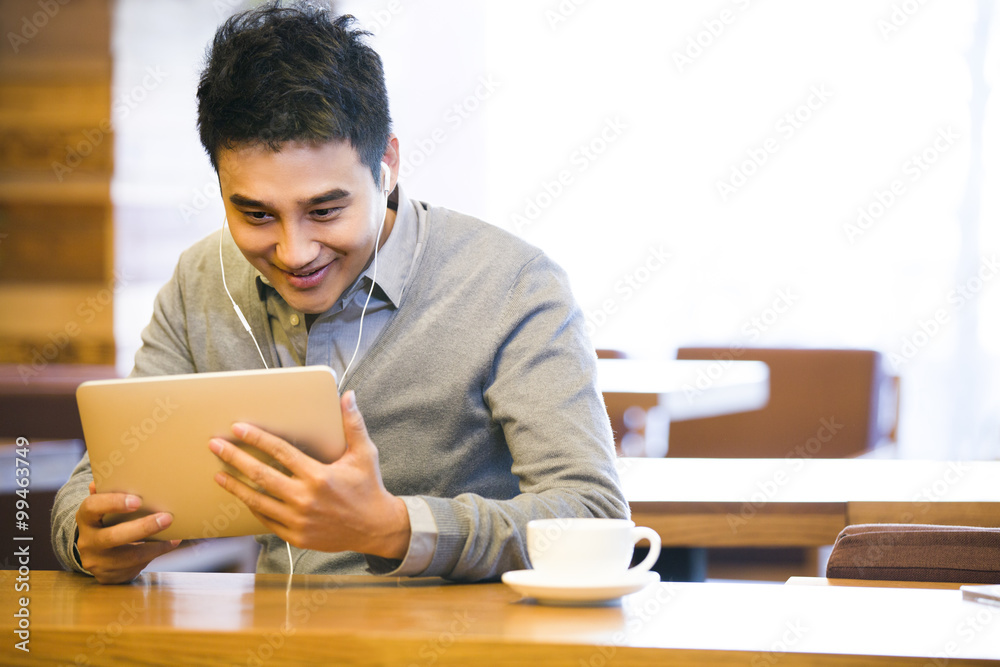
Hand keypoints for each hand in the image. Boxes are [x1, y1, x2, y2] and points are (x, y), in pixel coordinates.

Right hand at [75, 482, 181, 583]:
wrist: (97, 552)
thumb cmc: (107, 521)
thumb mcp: (104, 508)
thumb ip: (108, 493)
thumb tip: (98, 482)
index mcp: (85, 518)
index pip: (92, 507)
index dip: (113, 503)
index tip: (137, 500)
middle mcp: (87, 541)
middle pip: (112, 537)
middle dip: (142, 528)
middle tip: (166, 518)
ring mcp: (96, 561)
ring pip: (128, 556)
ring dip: (155, 546)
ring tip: (174, 535)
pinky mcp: (108, 576)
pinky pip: (134, 567)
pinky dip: (155, 554)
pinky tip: (170, 544)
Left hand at [209, 390, 410, 558]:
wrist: (376, 528)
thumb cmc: (368, 487)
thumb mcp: (364, 453)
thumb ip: (353, 424)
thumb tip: (348, 396)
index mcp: (319, 475)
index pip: (280, 451)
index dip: (257, 438)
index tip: (238, 428)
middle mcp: (305, 498)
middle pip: (261, 475)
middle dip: (235, 458)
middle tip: (216, 446)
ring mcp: (298, 520)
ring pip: (258, 501)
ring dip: (236, 486)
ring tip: (218, 475)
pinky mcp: (296, 537)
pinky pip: (267, 520)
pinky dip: (253, 508)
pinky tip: (243, 497)